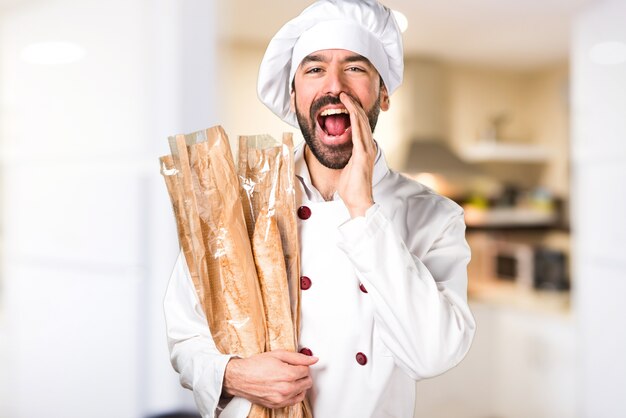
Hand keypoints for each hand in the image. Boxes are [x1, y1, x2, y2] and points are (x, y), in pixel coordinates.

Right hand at [223, 350, 317, 408]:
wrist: (240, 377)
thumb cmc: (256, 365)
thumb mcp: (278, 354)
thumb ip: (298, 357)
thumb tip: (313, 359)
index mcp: (288, 374)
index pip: (307, 370)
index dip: (303, 365)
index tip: (297, 364)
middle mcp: (286, 388)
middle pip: (307, 382)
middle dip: (303, 374)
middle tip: (294, 369)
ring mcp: (282, 398)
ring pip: (302, 392)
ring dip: (299, 384)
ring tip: (289, 378)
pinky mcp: (277, 404)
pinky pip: (294, 401)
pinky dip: (294, 394)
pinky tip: (287, 386)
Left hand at [338, 92, 375, 217]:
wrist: (359, 201)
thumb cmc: (352, 188)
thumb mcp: (346, 168)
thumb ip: (345, 158)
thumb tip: (339, 153)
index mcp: (364, 149)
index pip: (360, 126)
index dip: (353, 112)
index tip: (344, 102)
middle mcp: (368, 147)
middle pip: (362, 120)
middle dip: (353, 105)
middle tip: (344, 94)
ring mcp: (366, 149)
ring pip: (361, 123)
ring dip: (353, 108)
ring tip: (345, 97)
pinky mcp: (363, 154)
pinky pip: (358, 132)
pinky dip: (354, 119)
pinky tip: (350, 109)